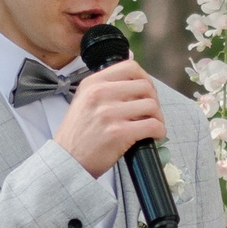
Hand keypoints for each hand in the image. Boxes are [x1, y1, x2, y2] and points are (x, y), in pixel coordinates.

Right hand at [52, 59, 166, 177]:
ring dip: (157, 117)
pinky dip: (159, 131)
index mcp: (93, 83)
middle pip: (145, 86)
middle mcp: (100, 94)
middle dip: (153, 100)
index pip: (130, 67)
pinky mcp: (119, 133)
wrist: (67, 160)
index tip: (147, 92)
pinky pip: (153, 125)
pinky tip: (154, 136)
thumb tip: (137, 82)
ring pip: (152, 106)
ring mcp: (109, 113)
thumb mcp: (84, 100)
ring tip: (152, 126)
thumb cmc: (79, 134)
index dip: (145, 79)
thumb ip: (106, 88)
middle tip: (150, 113)